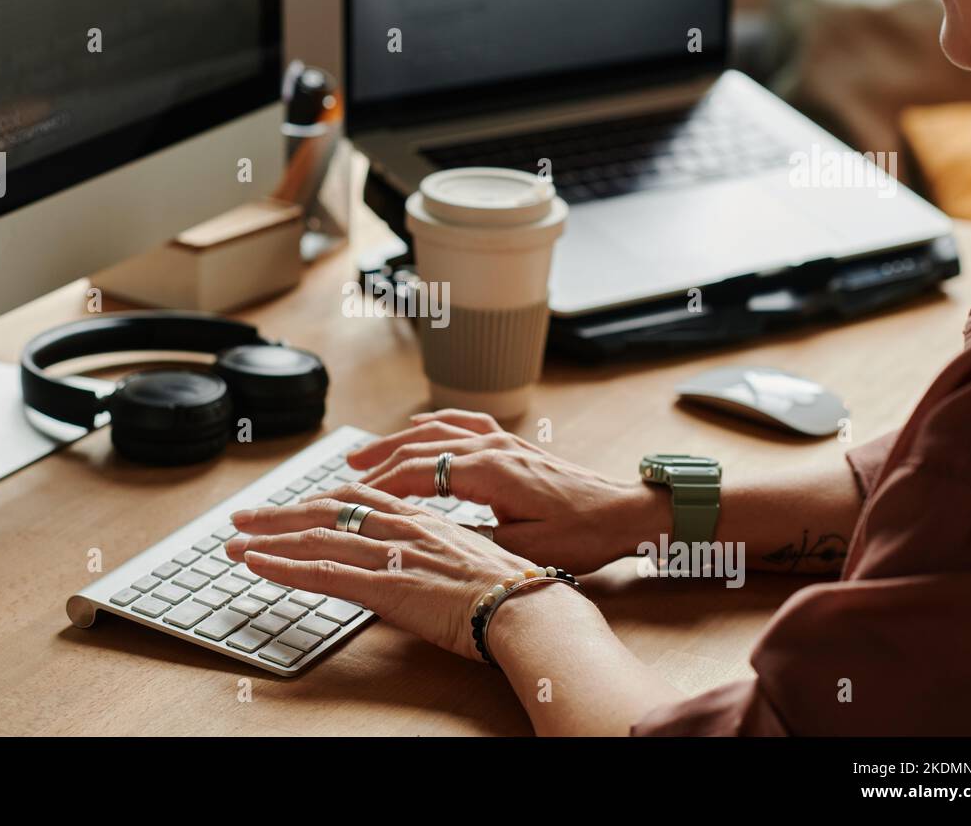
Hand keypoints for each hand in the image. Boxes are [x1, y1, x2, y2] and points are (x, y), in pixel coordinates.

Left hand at [227, 484, 538, 660]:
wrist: (530, 608)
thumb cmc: (512, 590)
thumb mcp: (470, 560)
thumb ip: (435, 556)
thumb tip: (419, 569)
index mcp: (422, 518)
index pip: (356, 499)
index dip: (317, 500)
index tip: (291, 506)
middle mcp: (401, 526)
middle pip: (326, 508)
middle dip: (280, 512)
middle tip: (243, 516)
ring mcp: (391, 553)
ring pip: (316, 536)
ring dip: (268, 538)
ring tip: (232, 541)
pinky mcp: (384, 584)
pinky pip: (322, 572)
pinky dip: (283, 566)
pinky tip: (256, 564)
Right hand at [347, 409, 668, 574]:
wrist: (626, 512)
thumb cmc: (582, 535)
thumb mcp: (523, 548)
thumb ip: (474, 536)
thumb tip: (430, 537)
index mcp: (490, 472)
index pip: (419, 472)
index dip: (382, 486)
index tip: (353, 498)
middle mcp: (492, 447)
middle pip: (420, 446)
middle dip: (378, 459)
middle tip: (344, 473)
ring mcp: (503, 440)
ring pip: (437, 430)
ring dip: (398, 439)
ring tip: (365, 454)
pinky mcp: (513, 443)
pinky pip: (464, 423)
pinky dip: (434, 423)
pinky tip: (418, 426)